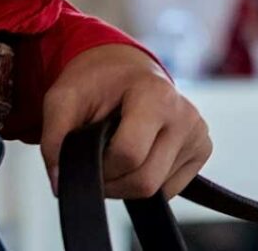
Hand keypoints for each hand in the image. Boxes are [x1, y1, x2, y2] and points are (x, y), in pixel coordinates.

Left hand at [40, 43, 209, 200]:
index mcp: (156, 94)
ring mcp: (198, 132)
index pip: (128, 155)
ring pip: (157, 190)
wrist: (124, 67)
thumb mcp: (62, 98)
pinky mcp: (203, 147)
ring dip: (127, 184)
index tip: (87, 153)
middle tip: (97, 162)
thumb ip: (54, 139)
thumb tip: (61, 183)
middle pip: (145, 181)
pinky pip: (169, 189)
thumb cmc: (96, 82)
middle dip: (112, 183)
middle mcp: (185, 113)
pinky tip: (139, 155)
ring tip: (116, 153)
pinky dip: (147, 182)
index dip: (99, 167)